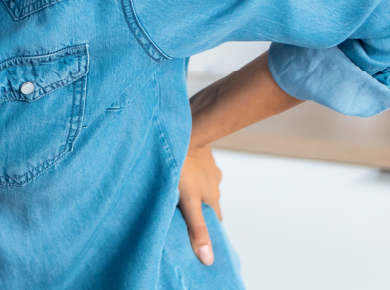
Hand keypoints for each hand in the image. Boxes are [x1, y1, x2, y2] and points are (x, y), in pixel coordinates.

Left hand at [177, 144, 221, 266]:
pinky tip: (175, 170)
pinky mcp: (198, 152)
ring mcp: (207, 166)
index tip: (199, 236)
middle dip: (196, 208)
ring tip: (174, 190)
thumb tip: (207, 259)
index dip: (208, 229)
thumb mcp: (188, 202)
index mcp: (213, 197)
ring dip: (191, 187)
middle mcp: (214, 182)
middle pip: (207, 201)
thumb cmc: (183, 165)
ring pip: (200, 182)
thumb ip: (196, 229)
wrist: (185, 130)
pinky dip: (187, 170)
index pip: (214, 220)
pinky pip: (194, 166)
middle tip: (180, 213)